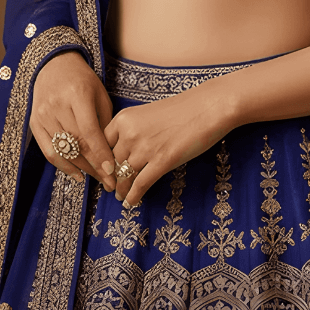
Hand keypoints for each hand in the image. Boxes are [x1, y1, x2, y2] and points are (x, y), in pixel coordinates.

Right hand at [30, 50, 116, 191]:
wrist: (54, 65)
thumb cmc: (82, 80)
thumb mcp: (99, 94)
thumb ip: (104, 121)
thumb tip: (111, 152)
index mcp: (77, 94)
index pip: (89, 131)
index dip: (100, 153)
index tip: (111, 171)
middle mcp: (57, 105)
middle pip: (76, 143)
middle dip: (95, 166)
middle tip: (110, 181)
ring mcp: (43, 115)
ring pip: (63, 150)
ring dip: (82, 168)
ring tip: (97, 178)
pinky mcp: (34, 123)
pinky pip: (49, 151)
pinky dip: (63, 166)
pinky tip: (78, 174)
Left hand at [104, 82, 235, 206]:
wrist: (208, 106)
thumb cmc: (182, 109)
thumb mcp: (148, 115)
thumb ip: (133, 130)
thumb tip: (124, 152)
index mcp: (124, 118)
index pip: (102, 144)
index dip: (102, 161)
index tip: (104, 171)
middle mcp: (130, 132)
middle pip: (112, 162)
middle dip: (112, 177)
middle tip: (112, 186)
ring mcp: (145, 148)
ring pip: (124, 176)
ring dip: (122, 189)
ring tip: (121, 196)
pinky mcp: (162, 161)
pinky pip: (141, 184)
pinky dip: (134, 196)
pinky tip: (132, 203)